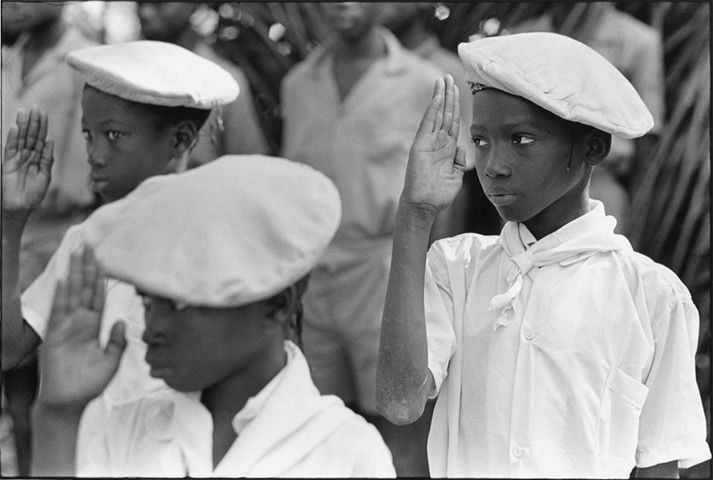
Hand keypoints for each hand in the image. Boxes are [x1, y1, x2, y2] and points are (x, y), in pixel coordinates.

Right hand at [2, 106, 53, 216]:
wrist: (21, 207)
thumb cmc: (34, 194)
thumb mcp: (45, 176)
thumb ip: (47, 159)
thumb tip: (50, 141)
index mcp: (37, 158)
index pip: (40, 139)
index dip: (42, 126)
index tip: (43, 113)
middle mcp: (27, 156)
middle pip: (30, 136)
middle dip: (33, 122)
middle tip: (35, 107)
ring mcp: (17, 158)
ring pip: (20, 139)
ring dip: (22, 125)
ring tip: (24, 112)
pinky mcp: (8, 164)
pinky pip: (10, 148)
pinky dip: (13, 138)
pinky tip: (15, 128)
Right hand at [38, 248, 126, 410]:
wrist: (68, 402)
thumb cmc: (89, 384)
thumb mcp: (111, 361)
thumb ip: (117, 341)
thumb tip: (122, 321)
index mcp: (94, 326)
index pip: (99, 295)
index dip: (102, 277)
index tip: (105, 257)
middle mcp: (80, 322)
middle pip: (85, 288)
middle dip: (88, 266)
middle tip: (91, 242)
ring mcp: (66, 327)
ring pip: (73, 293)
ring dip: (76, 273)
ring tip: (78, 251)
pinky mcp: (54, 335)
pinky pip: (58, 311)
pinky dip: (62, 295)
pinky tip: (65, 279)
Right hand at [402, 75, 465, 215]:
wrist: (425, 205)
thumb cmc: (439, 194)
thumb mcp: (456, 176)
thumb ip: (460, 160)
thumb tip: (462, 146)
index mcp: (447, 148)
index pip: (453, 122)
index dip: (456, 107)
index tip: (459, 91)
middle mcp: (437, 142)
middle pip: (445, 113)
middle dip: (448, 95)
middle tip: (450, 77)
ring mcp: (428, 142)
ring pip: (437, 114)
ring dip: (441, 96)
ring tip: (443, 79)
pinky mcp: (420, 144)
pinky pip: (428, 122)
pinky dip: (433, 108)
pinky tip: (437, 95)